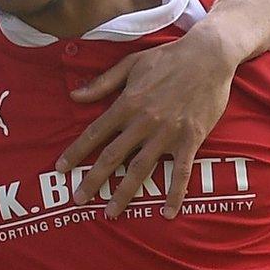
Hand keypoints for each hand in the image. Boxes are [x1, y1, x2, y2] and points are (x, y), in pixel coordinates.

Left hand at [57, 27, 238, 218]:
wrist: (209, 56)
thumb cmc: (167, 57)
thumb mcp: (130, 64)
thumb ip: (102, 83)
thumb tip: (74, 96)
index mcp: (127, 103)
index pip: (95, 132)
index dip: (76, 152)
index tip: (61, 169)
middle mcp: (143, 122)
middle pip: (113, 156)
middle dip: (93, 180)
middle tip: (78, 199)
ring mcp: (167, 133)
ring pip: (141, 169)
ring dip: (124, 193)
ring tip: (110, 212)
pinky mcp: (190, 140)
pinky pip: (181, 172)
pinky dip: (174, 194)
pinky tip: (167, 213)